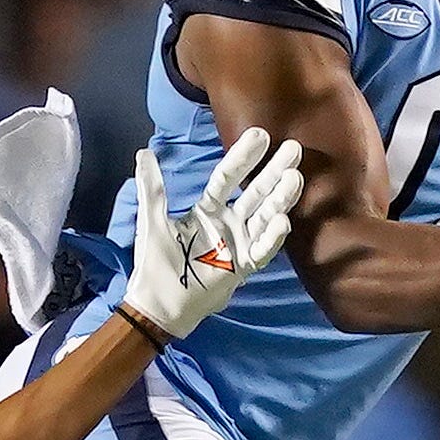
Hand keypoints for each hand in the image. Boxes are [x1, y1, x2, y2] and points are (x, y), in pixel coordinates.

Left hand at [120, 126, 303, 343]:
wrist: (158, 305)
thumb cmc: (155, 264)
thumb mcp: (152, 221)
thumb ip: (153, 188)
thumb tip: (144, 152)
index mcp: (207, 210)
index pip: (228, 178)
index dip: (243, 157)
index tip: (259, 134)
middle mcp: (228, 223)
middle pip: (255, 193)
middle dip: (273, 172)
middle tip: (293, 149)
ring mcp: (238, 244)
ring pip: (265, 216)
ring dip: (280, 198)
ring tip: (295, 177)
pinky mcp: (243, 266)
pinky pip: (261, 249)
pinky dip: (272, 237)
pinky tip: (282, 221)